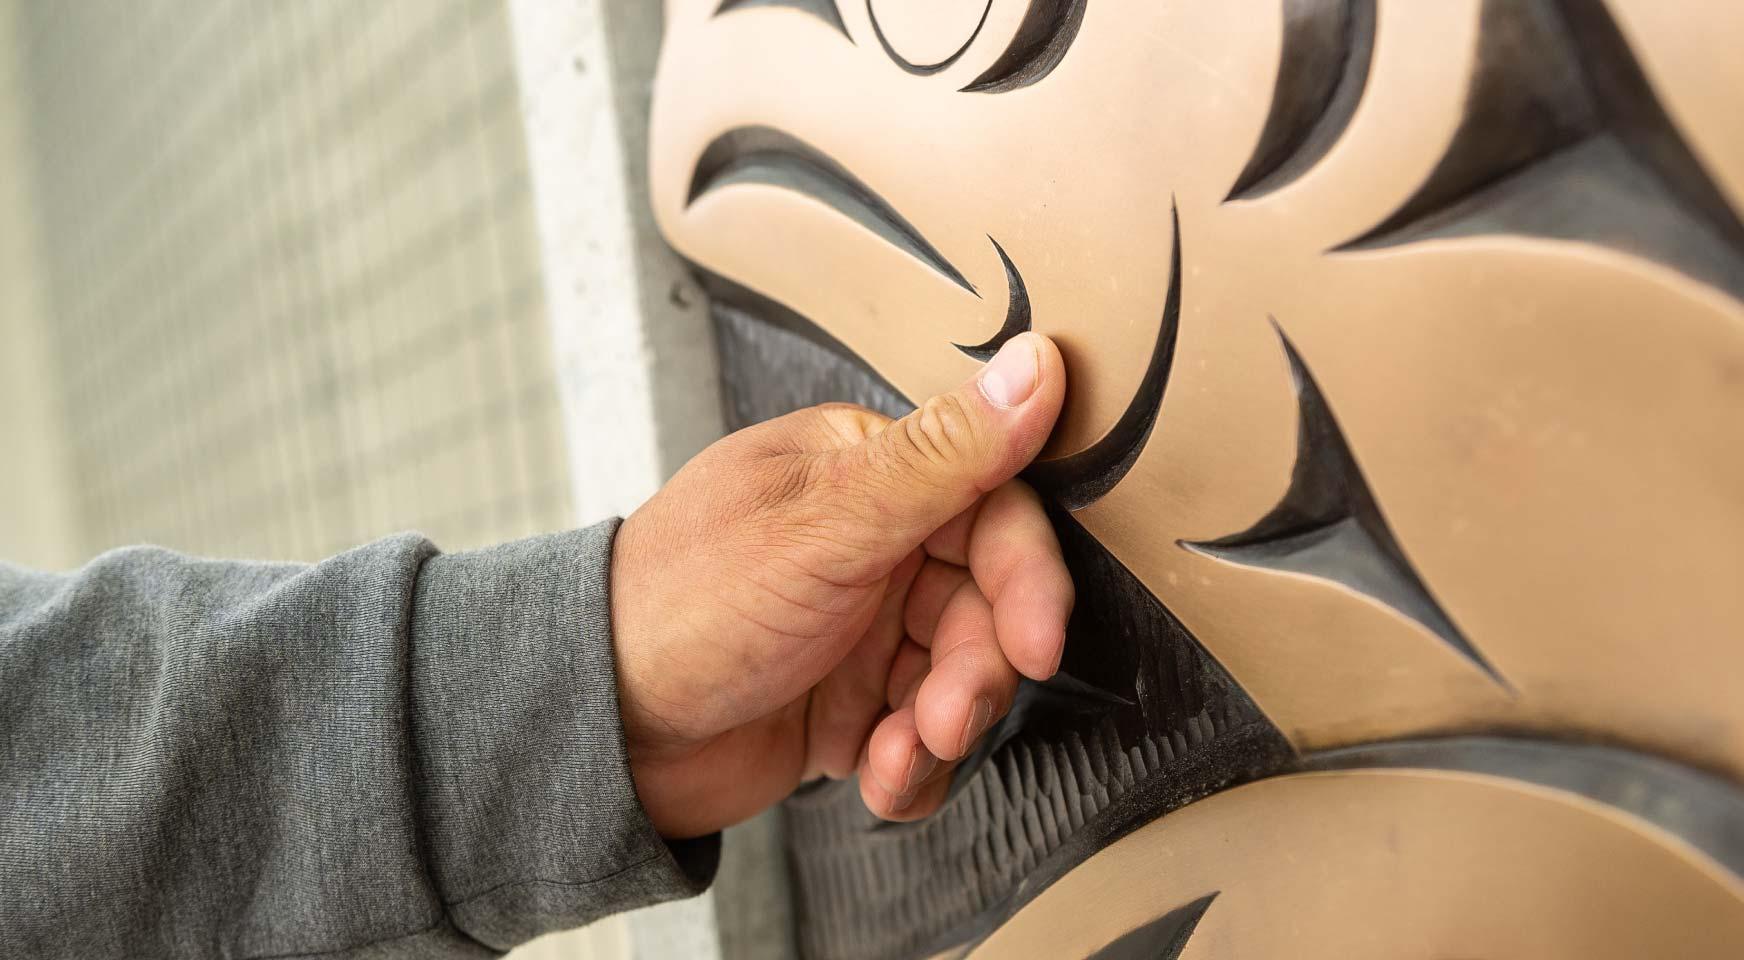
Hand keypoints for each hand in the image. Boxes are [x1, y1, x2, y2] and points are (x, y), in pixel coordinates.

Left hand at [610, 333, 1072, 837]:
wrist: (595, 732)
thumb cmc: (680, 605)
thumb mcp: (824, 525)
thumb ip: (941, 456)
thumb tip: (1036, 364)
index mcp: (864, 471)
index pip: (992, 511)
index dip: (1027, 581)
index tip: (1038, 644)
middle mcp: (868, 542)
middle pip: (983, 604)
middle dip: (974, 673)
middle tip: (946, 718)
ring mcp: (857, 624)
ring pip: (957, 676)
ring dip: (939, 729)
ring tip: (891, 759)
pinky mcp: (844, 698)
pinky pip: (916, 733)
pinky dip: (909, 766)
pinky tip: (874, 781)